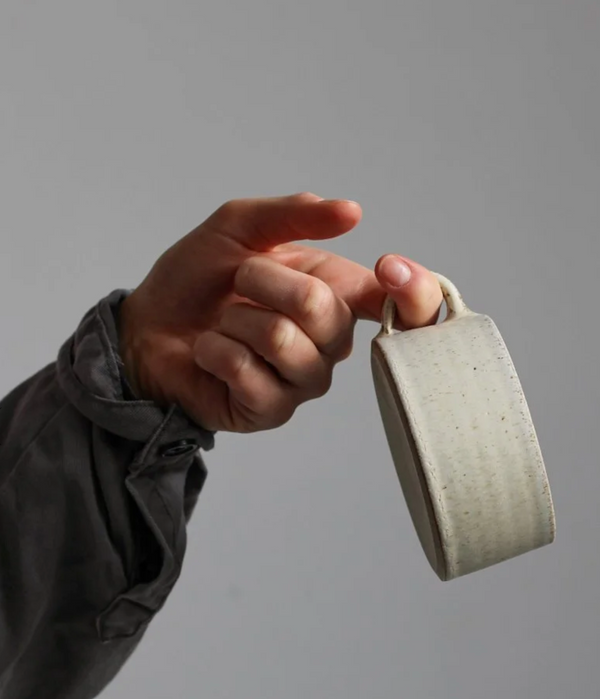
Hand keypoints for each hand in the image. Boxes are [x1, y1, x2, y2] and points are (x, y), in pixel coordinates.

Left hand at [119, 192, 442, 432]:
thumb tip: (352, 211)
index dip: (416, 291)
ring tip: (223, 322)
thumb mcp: (239, 226)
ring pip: (283, 340)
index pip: (410, 307)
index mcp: (339, 295)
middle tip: (237, 281)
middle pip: (324, 310)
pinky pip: (250, 374)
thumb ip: (294, 215)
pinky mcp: (272, 411)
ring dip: (235, 320)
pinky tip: (210, 352)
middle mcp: (331, 343)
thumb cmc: (198, 279)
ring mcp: (304, 381)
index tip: (390, 267)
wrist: (146, 325)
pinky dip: (215, 350)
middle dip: (262, 280)